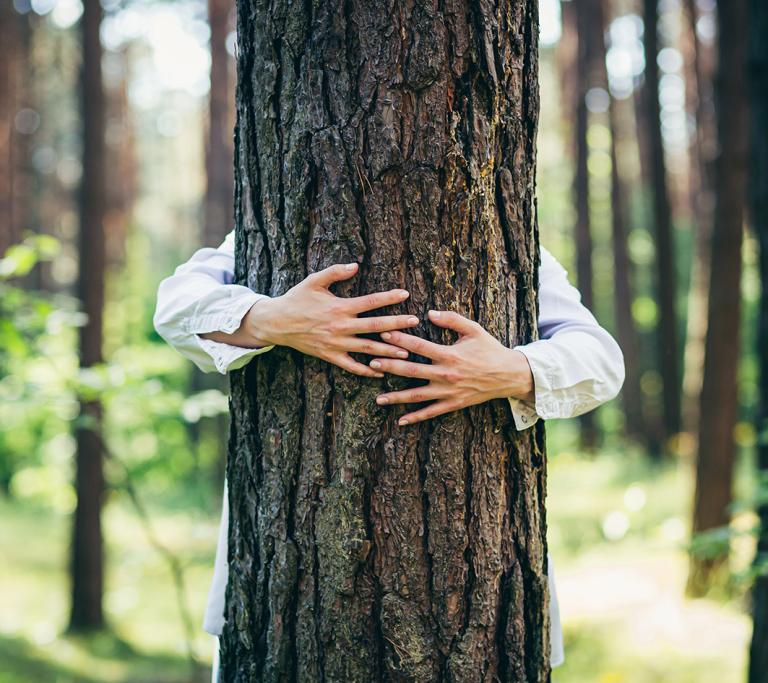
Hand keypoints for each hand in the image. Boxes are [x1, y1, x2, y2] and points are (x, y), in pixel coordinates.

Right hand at [244, 262, 419, 377]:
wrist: (276, 323)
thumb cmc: (297, 299)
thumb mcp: (314, 281)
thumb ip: (336, 272)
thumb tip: (356, 265)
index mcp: (340, 307)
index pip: (370, 302)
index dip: (389, 297)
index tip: (405, 294)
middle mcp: (341, 326)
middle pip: (375, 326)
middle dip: (397, 324)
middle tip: (415, 322)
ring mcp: (336, 344)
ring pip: (367, 349)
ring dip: (388, 351)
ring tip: (406, 352)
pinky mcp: (330, 356)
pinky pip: (351, 366)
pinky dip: (366, 371)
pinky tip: (381, 372)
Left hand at [369, 309, 534, 424]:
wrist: (509, 375)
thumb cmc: (490, 349)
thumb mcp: (474, 329)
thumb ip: (452, 319)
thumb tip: (429, 313)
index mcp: (450, 354)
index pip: (419, 346)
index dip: (400, 339)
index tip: (383, 334)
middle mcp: (446, 374)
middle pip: (412, 371)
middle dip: (390, 367)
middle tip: (372, 363)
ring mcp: (449, 391)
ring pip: (417, 395)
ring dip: (396, 397)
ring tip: (378, 399)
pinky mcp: (453, 404)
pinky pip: (431, 412)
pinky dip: (416, 417)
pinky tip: (400, 420)